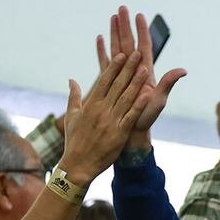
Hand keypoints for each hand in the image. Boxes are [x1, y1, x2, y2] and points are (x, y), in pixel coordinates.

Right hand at [58, 51, 149, 184]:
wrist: (78, 165)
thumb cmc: (74, 141)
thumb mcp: (71, 116)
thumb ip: (74, 96)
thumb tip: (72, 80)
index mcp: (90, 105)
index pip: (104, 81)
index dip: (114, 67)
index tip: (122, 54)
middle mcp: (100, 110)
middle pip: (117, 85)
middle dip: (128, 69)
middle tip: (137, 53)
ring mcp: (110, 121)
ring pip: (125, 98)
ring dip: (136, 82)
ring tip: (145, 68)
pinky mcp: (118, 133)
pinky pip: (130, 116)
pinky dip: (139, 105)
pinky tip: (147, 94)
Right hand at [99, 5, 187, 132]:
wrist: (131, 131)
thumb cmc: (147, 118)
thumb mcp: (159, 100)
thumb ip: (168, 83)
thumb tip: (183, 70)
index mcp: (146, 72)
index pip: (144, 46)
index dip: (142, 31)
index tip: (140, 15)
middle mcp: (134, 70)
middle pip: (129, 43)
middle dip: (125, 26)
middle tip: (122, 8)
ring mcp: (122, 75)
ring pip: (117, 49)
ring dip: (114, 33)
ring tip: (112, 17)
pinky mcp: (111, 82)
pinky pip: (105, 62)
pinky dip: (102, 50)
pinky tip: (100, 38)